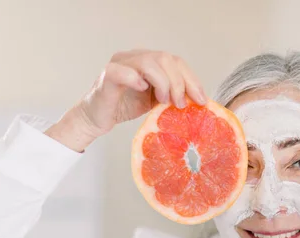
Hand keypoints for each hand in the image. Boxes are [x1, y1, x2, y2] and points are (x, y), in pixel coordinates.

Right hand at [46, 49, 207, 151]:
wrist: (97, 118)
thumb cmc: (125, 106)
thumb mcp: (156, 100)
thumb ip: (173, 95)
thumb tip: (199, 101)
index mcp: (149, 61)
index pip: (176, 61)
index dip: (192, 79)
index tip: (202, 99)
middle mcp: (135, 57)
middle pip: (165, 58)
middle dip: (179, 82)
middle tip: (181, 104)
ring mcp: (120, 64)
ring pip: (148, 62)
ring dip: (163, 82)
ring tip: (163, 100)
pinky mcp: (107, 76)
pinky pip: (122, 71)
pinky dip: (135, 79)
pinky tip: (143, 90)